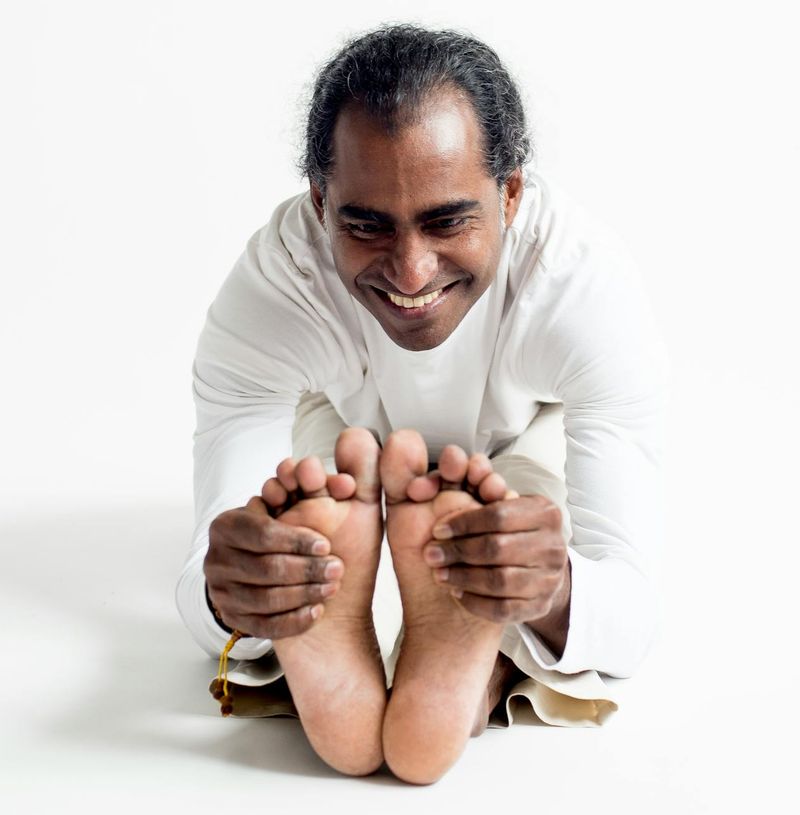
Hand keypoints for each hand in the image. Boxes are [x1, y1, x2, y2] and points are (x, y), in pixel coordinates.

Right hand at [204, 495, 343, 639]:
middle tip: (336, 569)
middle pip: (265, 568)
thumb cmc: (288, 529)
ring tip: (330, 588)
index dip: (297, 540)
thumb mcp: (300, 502)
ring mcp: (221, 592)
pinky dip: (293, 621)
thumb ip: (322, 487)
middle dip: (306, 570)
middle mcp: (217, 558)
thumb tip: (347, 483)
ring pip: (265, 599)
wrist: (270, 563)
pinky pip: (263, 626)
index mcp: (227, 525)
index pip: (263, 533)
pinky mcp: (232, 618)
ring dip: (304, 594)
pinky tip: (316, 610)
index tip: (326, 544)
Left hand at [423, 494, 570, 641]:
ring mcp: (550, 579)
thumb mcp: (503, 504)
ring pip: (500, 581)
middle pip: (498, 548)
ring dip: (463, 578)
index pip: (498, 515)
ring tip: (440, 574)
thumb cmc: (513, 530)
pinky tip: (457, 593)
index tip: (438, 529)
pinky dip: (475, 603)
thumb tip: (449, 466)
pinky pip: (504, 610)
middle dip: (458, 551)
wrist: (541, 567)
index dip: (463, 522)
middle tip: (431, 554)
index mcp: (545, 513)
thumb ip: (479, 490)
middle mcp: (553, 546)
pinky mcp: (541, 606)